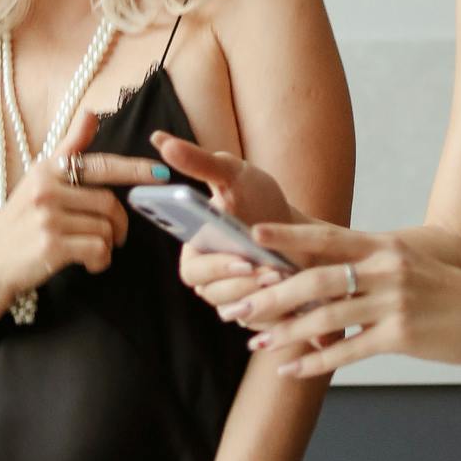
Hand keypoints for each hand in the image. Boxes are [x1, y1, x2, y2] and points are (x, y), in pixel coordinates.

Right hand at [0, 104, 159, 312]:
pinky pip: (98, 250)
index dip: (135, 169)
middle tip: (117, 235)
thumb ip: (68, 150)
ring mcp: (47, 217)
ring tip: (92, 250)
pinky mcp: (50, 246)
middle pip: (108, 202)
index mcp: (46, 169)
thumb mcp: (37, 182)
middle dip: (119, 222)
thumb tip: (92, 113)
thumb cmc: (16, 226)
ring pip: (105, 228)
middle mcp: (45, 188)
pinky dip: (100, 262)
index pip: (100, 164)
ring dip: (108, 244)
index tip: (161, 174)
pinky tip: (88, 264)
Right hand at [150, 130, 294, 322]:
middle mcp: (210, 278)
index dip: (213, 268)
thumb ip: (198, 161)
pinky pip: (258, 321)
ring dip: (258, 293)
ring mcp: (232, 298)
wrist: (300, 230)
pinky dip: (274, 309)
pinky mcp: (255, 313)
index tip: (239, 257)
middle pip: (212, 292)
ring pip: (235, 308)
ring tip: (280, 274)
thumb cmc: (260, 202)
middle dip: (239, 281)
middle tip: (262, 267)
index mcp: (197, 249)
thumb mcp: (232, 175)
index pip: (191, 269)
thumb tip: (160, 140)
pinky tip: (289, 295)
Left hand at [233, 221, 460, 378]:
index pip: (326, 237)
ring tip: (257, 344)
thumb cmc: (448, 291)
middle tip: (237, 307)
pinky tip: (293, 370)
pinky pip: (348, 351)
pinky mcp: (400, 335)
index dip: (287, 235)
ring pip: (325, 317)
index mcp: (382, 247)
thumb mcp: (408, 265)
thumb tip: (327, 274)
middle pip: (315, 279)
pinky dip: (315, 361)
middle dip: (271, 295)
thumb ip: (369, 266)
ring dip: (286, 333)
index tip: (252, 235)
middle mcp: (384, 269)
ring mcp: (392, 303)